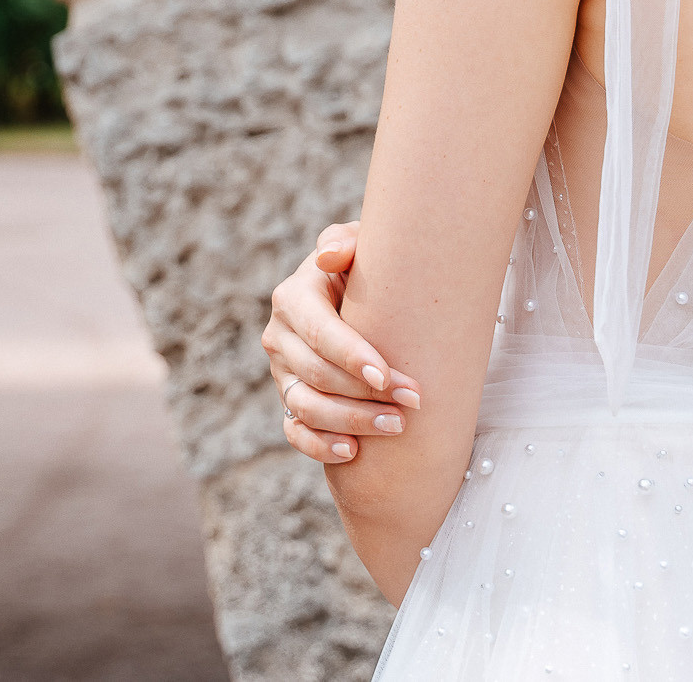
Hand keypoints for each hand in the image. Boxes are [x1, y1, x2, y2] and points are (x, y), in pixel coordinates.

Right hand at [262, 220, 421, 465]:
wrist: (363, 294)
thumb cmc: (368, 267)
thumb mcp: (361, 243)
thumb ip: (346, 240)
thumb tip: (329, 257)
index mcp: (294, 297)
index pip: (320, 333)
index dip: (351, 357)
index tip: (387, 375)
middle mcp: (280, 336)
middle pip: (317, 375)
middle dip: (364, 394)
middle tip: (412, 403)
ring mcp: (282, 372)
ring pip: (307, 407)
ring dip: (351, 422)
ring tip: (396, 427)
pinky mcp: (289, 400)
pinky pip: (296, 431)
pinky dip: (320, 445)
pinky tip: (354, 451)